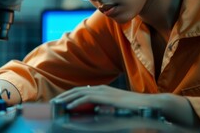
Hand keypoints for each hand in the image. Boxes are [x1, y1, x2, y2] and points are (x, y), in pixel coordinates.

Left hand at [52, 85, 199, 128]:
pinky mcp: (105, 97)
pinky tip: (68, 107)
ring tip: (56, 105)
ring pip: (78, 93)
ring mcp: (102, 92)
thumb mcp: (114, 106)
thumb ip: (103, 106)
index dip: (68, 96)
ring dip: (66, 99)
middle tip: (52, 103)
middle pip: (76, 91)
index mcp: (100, 90)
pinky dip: (76, 102)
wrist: (147, 104)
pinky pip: (86, 98)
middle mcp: (99, 88)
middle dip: (63, 96)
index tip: (58, 101)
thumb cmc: (131, 106)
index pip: (80, 91)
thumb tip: (93, 109)